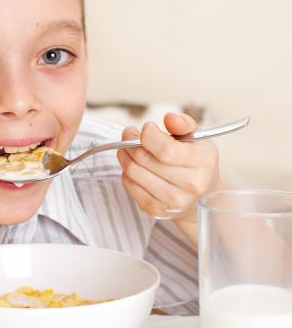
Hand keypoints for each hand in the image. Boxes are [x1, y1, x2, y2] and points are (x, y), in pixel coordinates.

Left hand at [117, 112, 223, 241]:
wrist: (201, 196)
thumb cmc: (196, 162)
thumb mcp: (197, 138)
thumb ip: (183, 124)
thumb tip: (169, 117)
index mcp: (203, 162)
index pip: (165, 149)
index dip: (148, 134)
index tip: (147, 127)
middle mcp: (190, 185)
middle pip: (144, 159)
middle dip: (130, 141)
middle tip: (130, 133)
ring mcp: (172, 201)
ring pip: (132, 171)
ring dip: (124, 154)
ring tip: (129, 147)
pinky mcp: (156, 210)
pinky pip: (129, 184)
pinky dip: (126, 171)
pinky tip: (135, 165)